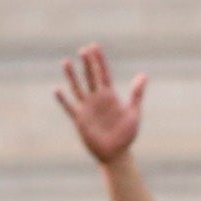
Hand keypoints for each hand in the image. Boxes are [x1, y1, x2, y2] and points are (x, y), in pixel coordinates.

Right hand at [53, 43, 144, 164]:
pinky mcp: (80, 119)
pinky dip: (63, 99)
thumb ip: (136, 94)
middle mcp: (97, 99)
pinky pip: (69, 107)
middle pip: (90, 77)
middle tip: (83, 49)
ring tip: (66, 62)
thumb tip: (143, 75)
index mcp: (110, 96)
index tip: (95, 46)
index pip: (103, 73)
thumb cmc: (126, 135)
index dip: (99, 60)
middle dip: (87, 63)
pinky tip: (56, 89)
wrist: (116, 154)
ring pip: (77, 88)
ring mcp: (87, 108)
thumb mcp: (134, 113)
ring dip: (72, 76)